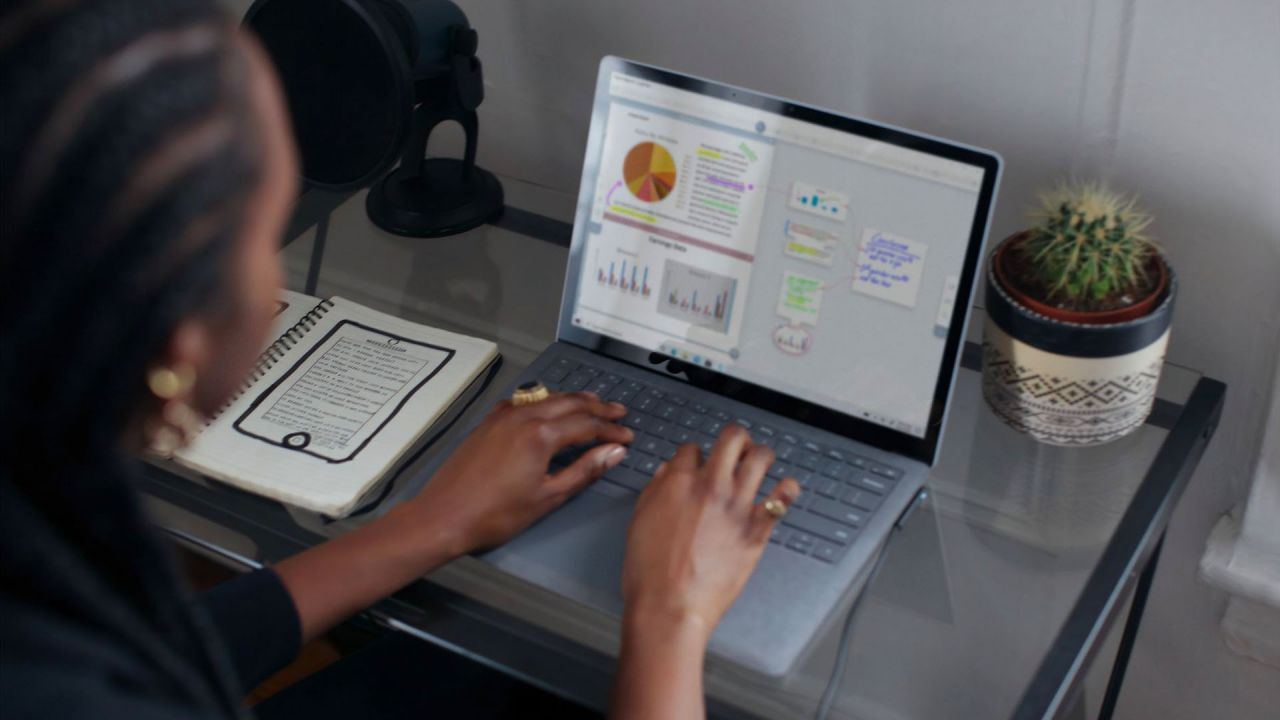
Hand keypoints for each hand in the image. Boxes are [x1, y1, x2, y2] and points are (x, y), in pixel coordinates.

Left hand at [408, 391, 632, 556]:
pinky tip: (547, 407)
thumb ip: (584, 470)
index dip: (610, 430)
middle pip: (569, 404)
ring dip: (572, 400)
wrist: (444, 515)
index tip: (627, 437)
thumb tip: (614, 452)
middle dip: (597, 408)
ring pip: (546, 398)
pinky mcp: (488, 422)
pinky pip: (523, 402)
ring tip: (592, 403)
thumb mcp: (548, 497)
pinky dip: (543, 401)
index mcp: (540, 434)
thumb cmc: (496, 514)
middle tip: (618, 413)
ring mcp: (502, 416)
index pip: (586, 424)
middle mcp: (523, 416)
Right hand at [620, 425, 800, 639]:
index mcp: (678, 482)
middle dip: (735, 438)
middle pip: (732, 438)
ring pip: (761, 458)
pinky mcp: (757, 530)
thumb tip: (666, 473)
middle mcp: (711, 486)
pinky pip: (783, 498)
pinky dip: (787, 489)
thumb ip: (655, 491)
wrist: (670, 607)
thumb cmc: (650, 573)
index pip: (692, 448)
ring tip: (760, 463)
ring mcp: (737, 506)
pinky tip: (783, 488)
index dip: (694, 454)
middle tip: (737, 448)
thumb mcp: (639, 522)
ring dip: (761, 456)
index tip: (698, 463)